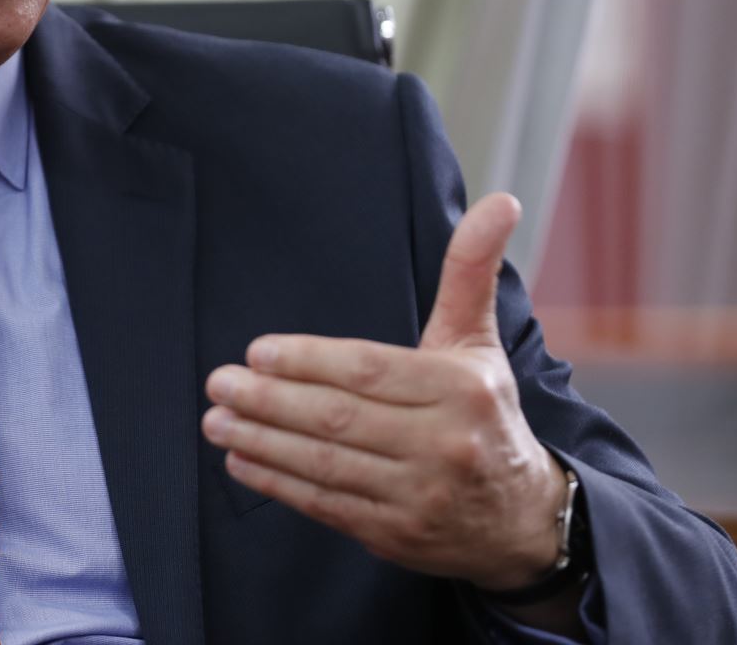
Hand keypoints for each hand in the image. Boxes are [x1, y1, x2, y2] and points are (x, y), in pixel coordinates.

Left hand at [201, 193, 567, 589]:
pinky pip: (328, 505)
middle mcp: (444, 445)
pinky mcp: (397, 535)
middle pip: (340, 419)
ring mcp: (421, 496)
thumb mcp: (476, 342)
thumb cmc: (484, 412)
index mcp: (461, 390)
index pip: (369, 371)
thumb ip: (469, 271)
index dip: (308, 362)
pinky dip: (279, 484)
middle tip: (218, 383)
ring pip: (327, 464)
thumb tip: (499, 201)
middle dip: (269, 402)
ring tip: (216, 422)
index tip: (256, 353)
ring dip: (262, 443)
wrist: (521, 517)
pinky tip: (241, 461)